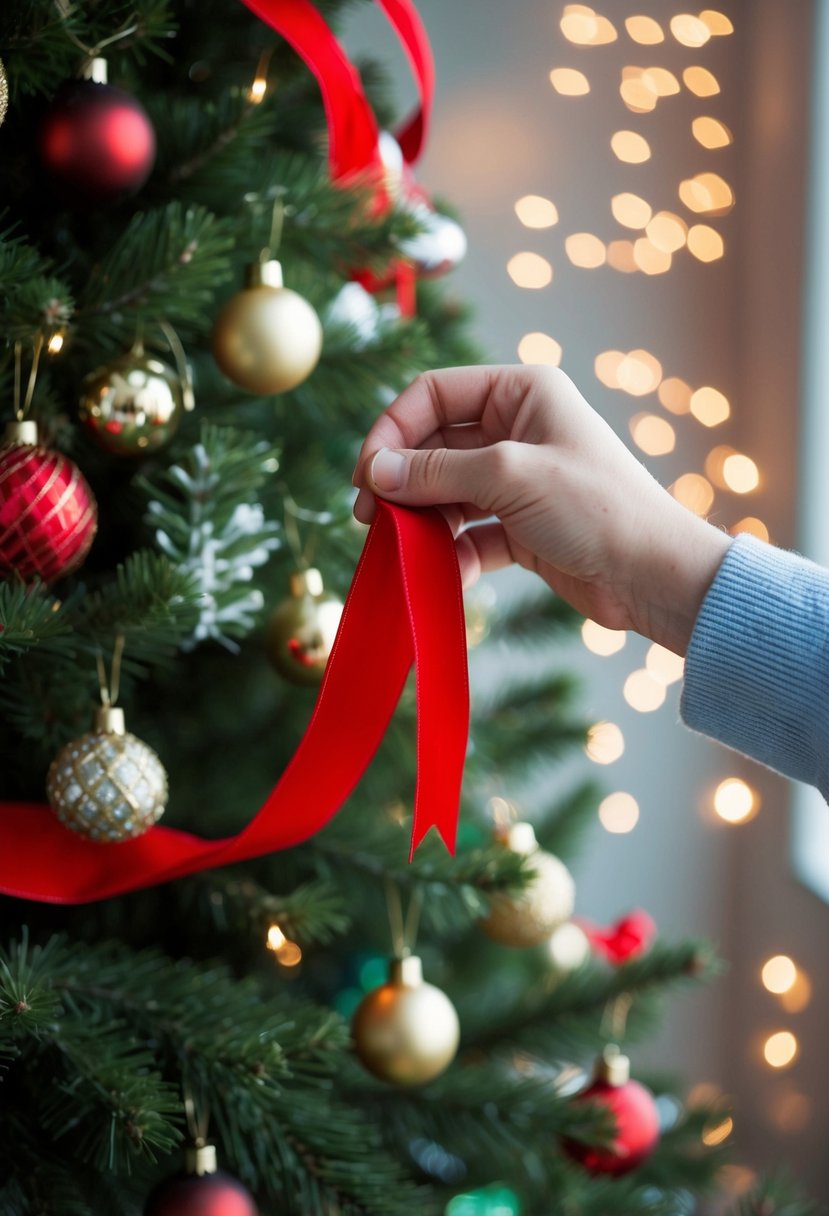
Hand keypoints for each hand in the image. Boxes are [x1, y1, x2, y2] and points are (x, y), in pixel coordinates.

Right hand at [352, 365, 731, 654]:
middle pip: (433, 445)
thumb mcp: (508, 476)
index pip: (434, 394)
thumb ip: (436, 471)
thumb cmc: (595, 507)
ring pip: (446, 492)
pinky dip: (453, 554)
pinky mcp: (520, 527)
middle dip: (400, 479)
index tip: (367, 473)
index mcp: (521, 392)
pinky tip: (447, 574)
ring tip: (400, 547)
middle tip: (369, 516)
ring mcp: (517, 481)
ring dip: (421, 519)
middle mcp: (517, 428)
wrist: (653, 575)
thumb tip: (375, 471)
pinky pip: (469, 533)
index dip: (394, 428)